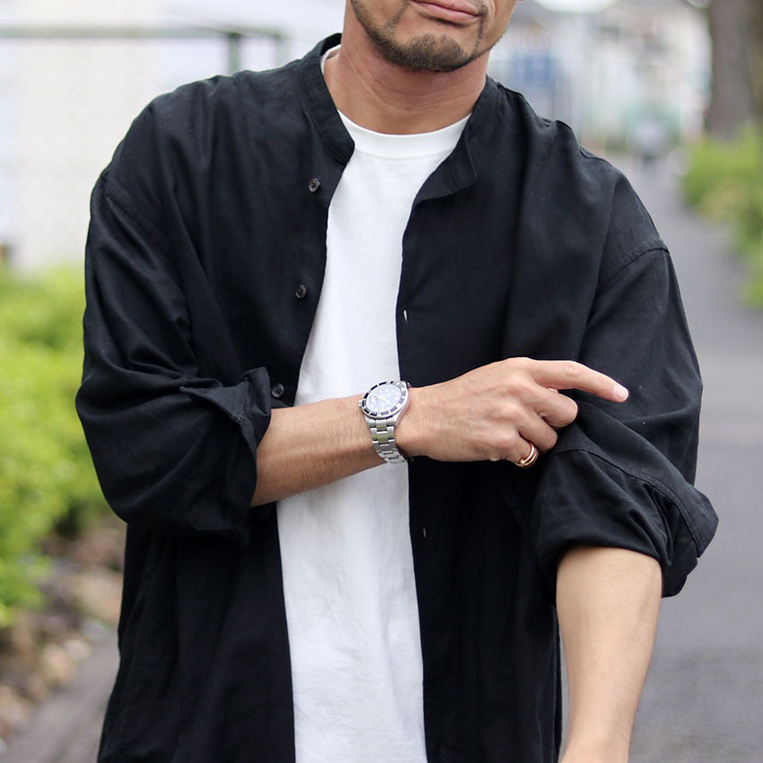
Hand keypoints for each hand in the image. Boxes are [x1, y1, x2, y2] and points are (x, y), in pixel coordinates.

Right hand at [396, 357, 627, 463]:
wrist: (424, 416)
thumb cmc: (461, 397)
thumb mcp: (496, 376)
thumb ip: (529, 382)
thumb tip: (563, 401)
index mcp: (519, 368)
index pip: (570, 372)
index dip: (600, 384)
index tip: (622, 394)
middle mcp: (518, 388)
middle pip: (566, 414)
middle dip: (554, 425)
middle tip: (527, 424)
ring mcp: (510, 415)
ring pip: (550, 440)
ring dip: (534, 444)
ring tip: (505, 434)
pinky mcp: (501, 441)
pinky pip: (529, 456)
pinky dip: (517, 457)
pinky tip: (496, 446)